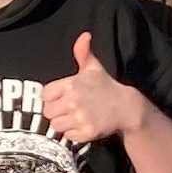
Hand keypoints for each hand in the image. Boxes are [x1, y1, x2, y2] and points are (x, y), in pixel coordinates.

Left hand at [43, 32, 141, 150]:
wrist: (126, 107)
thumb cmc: (105, 87)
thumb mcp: (93, 68)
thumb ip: (83, 52)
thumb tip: (84, 35)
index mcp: (71, 84)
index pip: (45, 95)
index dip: (52, 97)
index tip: (62, 97)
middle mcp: (74, 101)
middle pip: (48, 112)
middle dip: (57, 112)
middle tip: (69, 109)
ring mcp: (81, 117)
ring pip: (56, 126)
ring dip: (64, 124)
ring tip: (77, 117)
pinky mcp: (87, 132)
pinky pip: (68, 136)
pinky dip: (74, 134)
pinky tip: (83, 125)